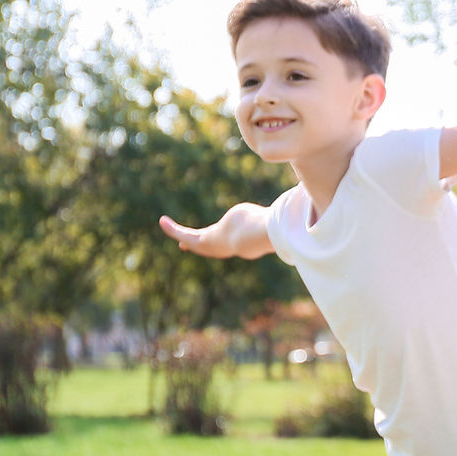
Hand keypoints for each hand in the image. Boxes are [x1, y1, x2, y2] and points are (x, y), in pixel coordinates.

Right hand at [158, 203, 272, 258]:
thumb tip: (294, 209)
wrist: (254, 235)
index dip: (219, 241)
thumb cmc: (265, 227)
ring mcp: (213, 245)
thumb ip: (279, 216)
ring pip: (192, 240)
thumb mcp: (269, 217)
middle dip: (196, 243)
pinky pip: (184, 234)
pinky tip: (162, 221)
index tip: (211, 239)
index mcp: (240, 241)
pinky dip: (172, 228)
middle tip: (184, 244)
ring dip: (177, 232)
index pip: (228, 242)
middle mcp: (225, 246)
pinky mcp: (202, 240)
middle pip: (207, 246)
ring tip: (165, 224)